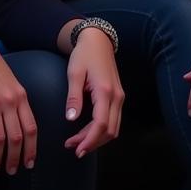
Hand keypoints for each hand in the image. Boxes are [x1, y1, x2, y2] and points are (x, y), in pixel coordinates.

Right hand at [0, 33, 37, 173]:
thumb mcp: (11, 82)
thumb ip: (17, 101)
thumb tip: (21, 123)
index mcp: (21, 97)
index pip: (31, 129)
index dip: (31, 149)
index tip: (29, 163)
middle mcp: (9, 102)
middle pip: (16, 137)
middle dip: (15, 158)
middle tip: (11, 171)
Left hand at [64, 28, 122, 156]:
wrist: (98, 41)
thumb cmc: (84, 55)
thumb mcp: (74, 73)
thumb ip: (73, 97)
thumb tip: (70, 119)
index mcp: (105, 91)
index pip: (100, 124)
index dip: (89, 140)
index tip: (77, 149)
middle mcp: (117, 97)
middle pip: (109, 130)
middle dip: (92, 143)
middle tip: (73, 148)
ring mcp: (119, 98)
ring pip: (113, 128)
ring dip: (97, 138)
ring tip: (77, 142)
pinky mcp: (118, 97)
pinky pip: (113, 120)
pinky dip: (101, 130)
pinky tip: (87, 132)